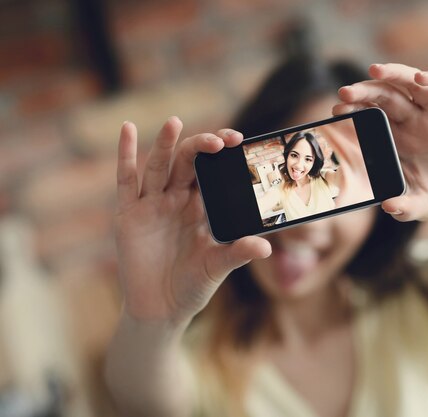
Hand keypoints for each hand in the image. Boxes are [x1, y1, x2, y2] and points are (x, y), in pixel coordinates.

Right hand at [115, 117, 270, 324]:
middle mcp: (177, 200)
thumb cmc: (192, 287)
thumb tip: (266, 247)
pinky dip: (125, 155)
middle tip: (219, 140)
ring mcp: (152, 205)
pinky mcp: (129, 214)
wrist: (160, 310)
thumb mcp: (217, 268)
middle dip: (201, 147)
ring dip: (166, 144)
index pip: (213, 172)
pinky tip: (128, 130)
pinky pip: (125, 181)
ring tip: (175, 122)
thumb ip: (238, 253)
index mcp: (202, 207)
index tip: (238, 141)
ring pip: (158, 166)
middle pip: (188, 163)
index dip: (222, 155)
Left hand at [334, 63, 427, 224]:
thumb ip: (406, 207)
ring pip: (414, 85)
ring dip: (395, 75)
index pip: (373, 118)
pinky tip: (421, 77)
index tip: (337, 112)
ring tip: (374, 71)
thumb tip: (388, 207)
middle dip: (365, 92)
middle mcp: (418, 124)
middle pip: (387, 97)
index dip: (356, 112)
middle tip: (344, 92)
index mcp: (401, 142)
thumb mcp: (425, 206)